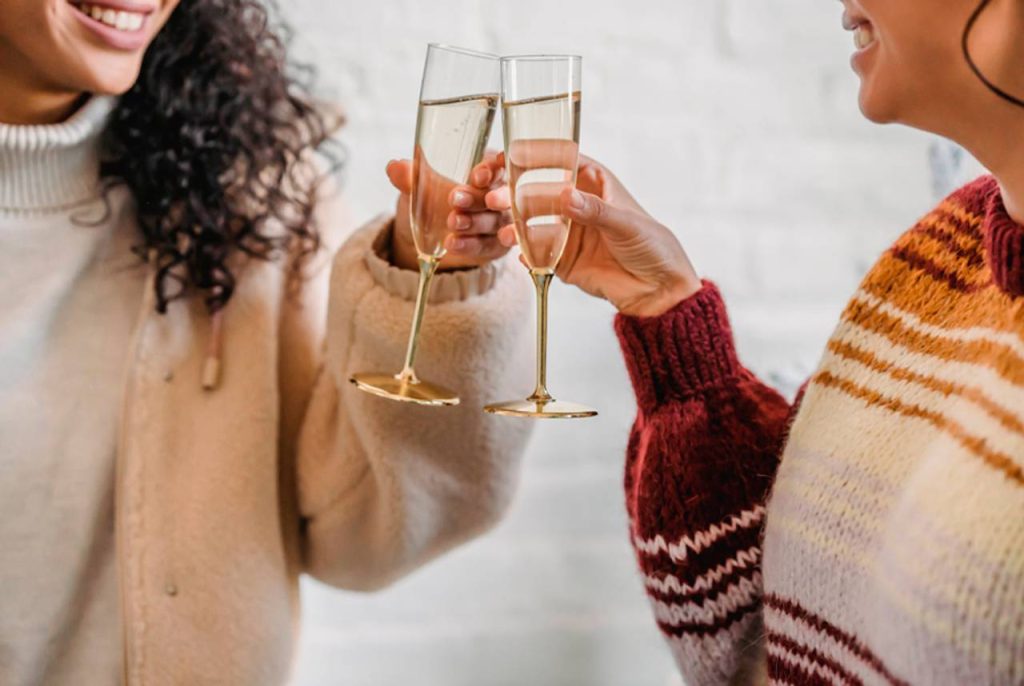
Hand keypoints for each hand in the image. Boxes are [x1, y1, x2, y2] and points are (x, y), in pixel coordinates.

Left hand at [386, 152, 511, 270]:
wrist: (427, 236)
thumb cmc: (431, 200)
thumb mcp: (419, 187)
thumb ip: (410, 176)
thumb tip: (394, 167)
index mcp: (485, 171)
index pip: (497, 166)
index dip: (490, 171)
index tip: (476, 176)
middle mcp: (498, 195)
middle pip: (497, 195)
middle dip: (477, 197)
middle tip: (455, 199)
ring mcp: (499, 222)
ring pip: (493, 221)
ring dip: (473, 222)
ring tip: (452, 222)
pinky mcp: (496, 246)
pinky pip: (487, 245)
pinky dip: (470, 245)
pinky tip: (453, 243)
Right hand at [489, 149, 700, 316]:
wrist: (658, 290)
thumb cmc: (652, 245)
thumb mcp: (625, 223)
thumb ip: (594, 210)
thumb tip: (565, 195)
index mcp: (593, 183)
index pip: (560, 162)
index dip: (536, 157)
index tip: (511, 156)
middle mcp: (576, 204)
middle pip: (538, 191)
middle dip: (516, 194)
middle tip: (499, 199)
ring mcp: (566, 232)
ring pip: (532, 223)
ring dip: (515, 226)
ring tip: (507, 232)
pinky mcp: (561, 260)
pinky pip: (537, 254)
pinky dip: (526, 254)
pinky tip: (521, 254)